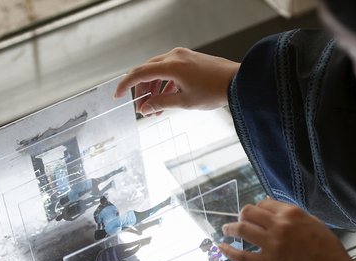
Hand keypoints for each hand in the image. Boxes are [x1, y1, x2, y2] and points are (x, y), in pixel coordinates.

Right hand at [115, 47, 239, 115]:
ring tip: (155, 109)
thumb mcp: (185, 102)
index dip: (126, 85)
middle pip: (148, 72)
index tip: (117, 96)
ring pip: (159, 71)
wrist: (238, 82)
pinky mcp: (190, 59)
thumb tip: (144, 108)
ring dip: (154, 89)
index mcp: (171, 65)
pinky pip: (171, 70)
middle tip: (141, 109)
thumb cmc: (214, 91)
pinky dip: (166, 84)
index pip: (140, 73)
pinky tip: (167, 99)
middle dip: (142, 91)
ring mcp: (183, 56)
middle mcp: (175, 56)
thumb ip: (161, 103)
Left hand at [219, 199, 355, 260]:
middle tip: (239, 220)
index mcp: (292, 213)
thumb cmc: (327, 249)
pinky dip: (228, 251)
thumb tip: (272, 205)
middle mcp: (280, 225)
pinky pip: (242, 255)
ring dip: (230, 228)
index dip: (257, 207)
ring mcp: (273, 245)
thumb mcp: (313, 222)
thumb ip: (292, 213)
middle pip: (249, 212)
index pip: (264, 202)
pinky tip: (222, 247)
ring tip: (226, 230)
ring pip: (242, 230)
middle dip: (242, 215)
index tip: (255, 213)